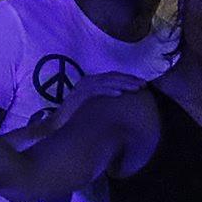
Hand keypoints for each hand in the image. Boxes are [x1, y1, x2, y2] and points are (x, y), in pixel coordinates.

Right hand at [23, 70, 143, 136]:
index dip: (127, 78)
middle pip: (113, 77)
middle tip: (143, 85)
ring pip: (108, 82)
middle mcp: (87, 81)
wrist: (58, 125)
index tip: (140, 84)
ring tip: (137, 88)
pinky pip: (98, 90)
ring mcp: (83, 87)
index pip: (112, 77)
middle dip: (129, 79)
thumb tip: (122, 104)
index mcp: (91, 82)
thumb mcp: (94, 107)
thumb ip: (105, 103)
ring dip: (124, 84)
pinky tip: (121, 94)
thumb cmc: (76, 119)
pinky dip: (110, 90)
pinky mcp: (80, 94)